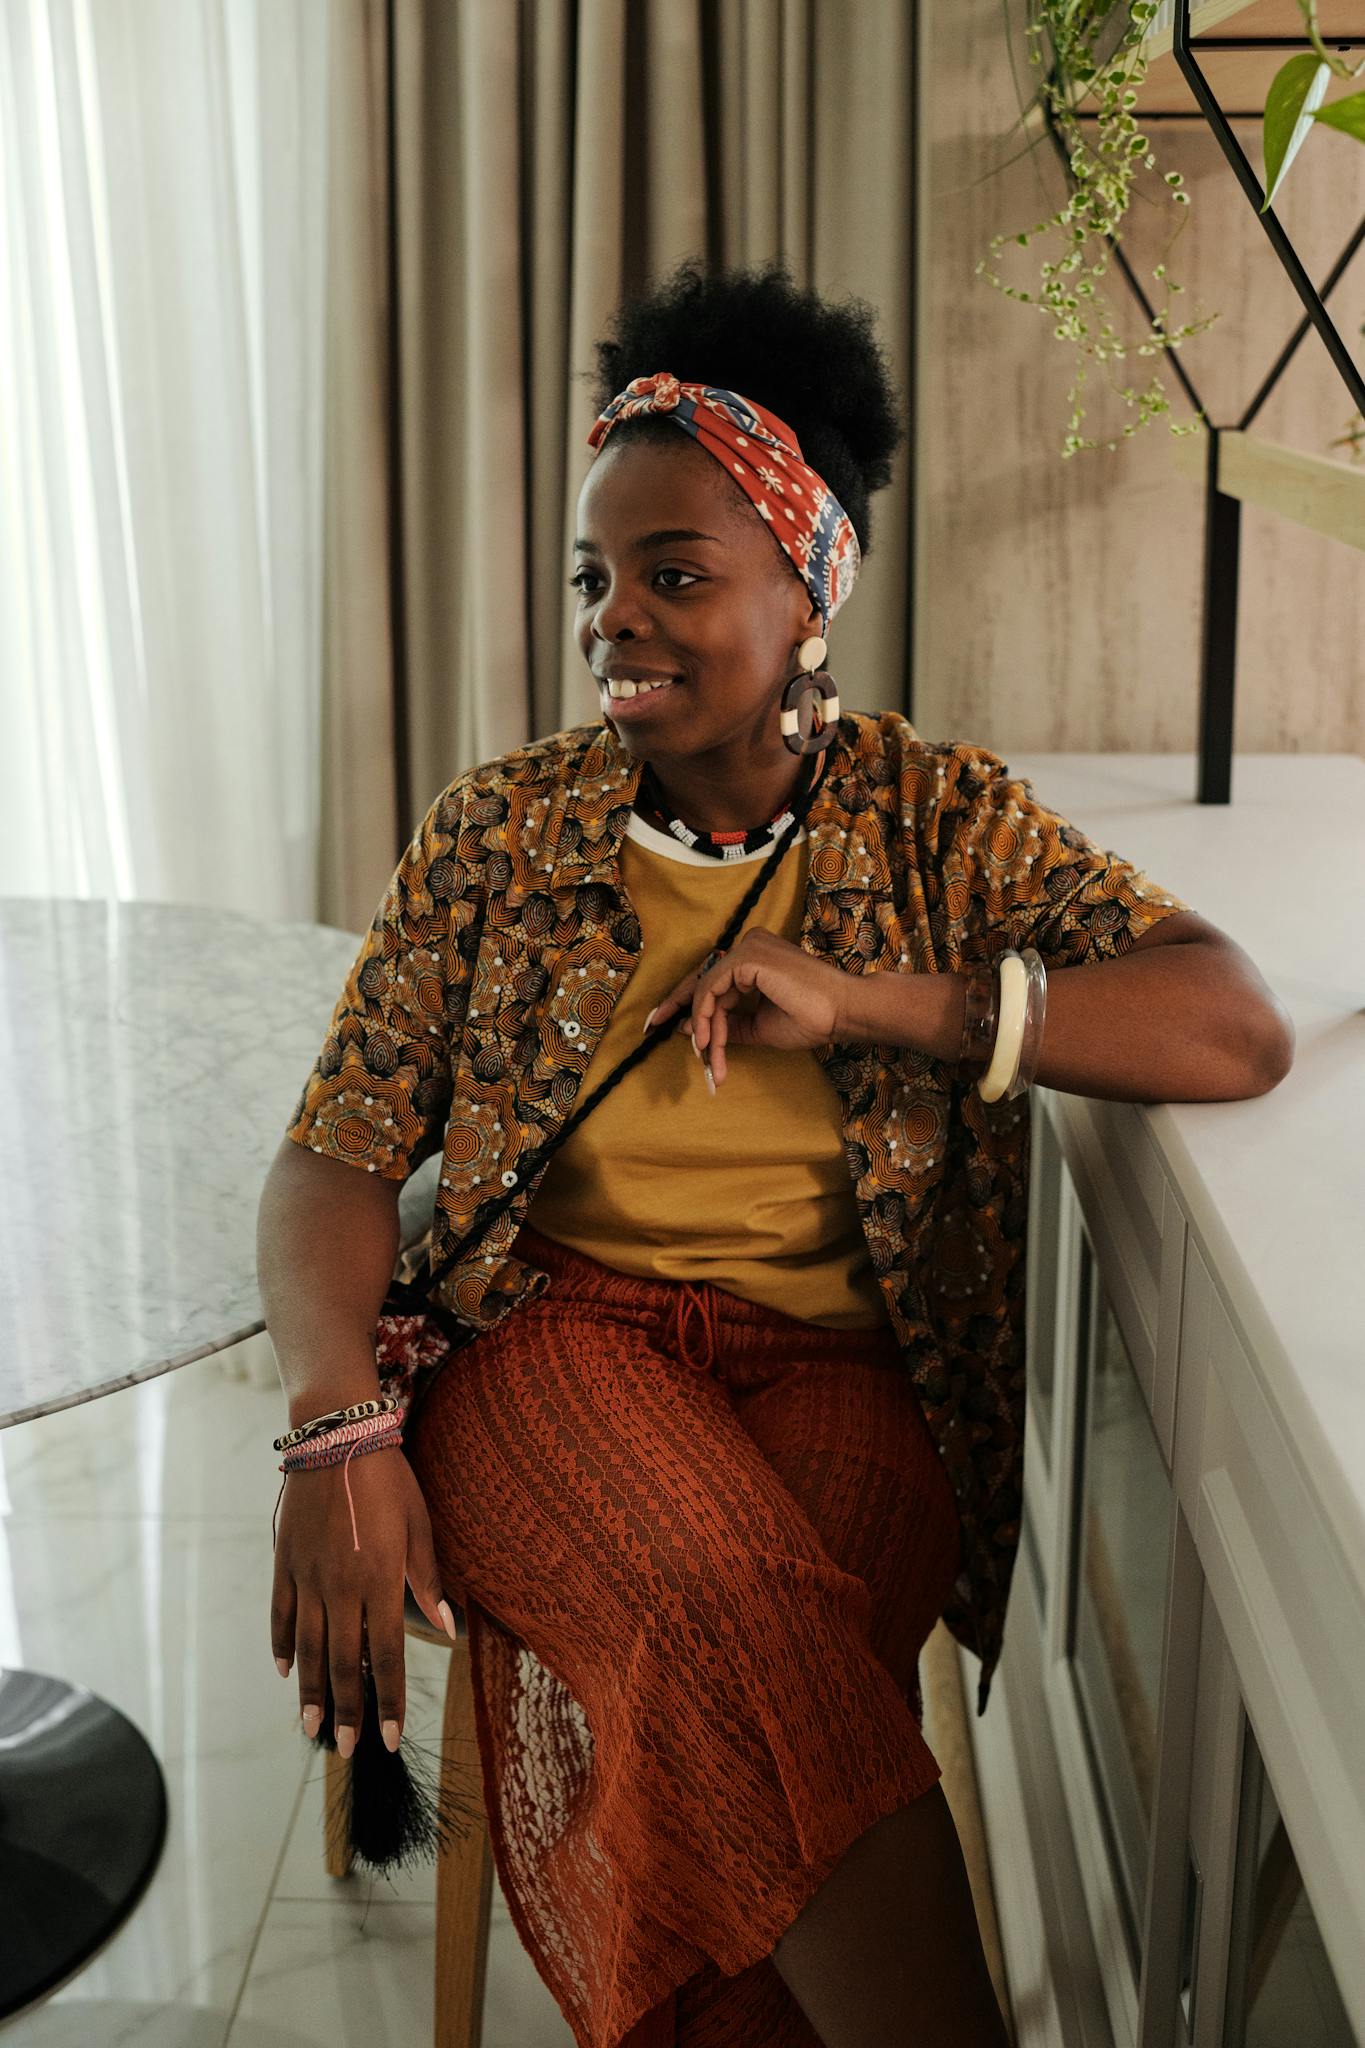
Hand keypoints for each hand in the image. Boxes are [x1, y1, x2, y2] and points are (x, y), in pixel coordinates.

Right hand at [270, 1449, 456, 1757]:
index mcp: (379, 1582)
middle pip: (343, 1665)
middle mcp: (340, 1589)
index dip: (388, 1702)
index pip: (385, 1659)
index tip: (390, 1737)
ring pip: (309, 1650)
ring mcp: (307, 1579)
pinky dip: (283, 1647)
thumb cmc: (388, 1481)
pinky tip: (286, 1672)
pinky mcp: (285, 1565)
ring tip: (312, 1730)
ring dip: (311, 1694)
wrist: (336, 1439)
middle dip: (347, 1712)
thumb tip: (448, 1629)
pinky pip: (281, 1616)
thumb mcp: (419, 1527)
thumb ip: (428, 1582)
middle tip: (346, 1750)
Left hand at [643, 929, 854, 1087]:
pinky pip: (713, 989)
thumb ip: (728, 1024)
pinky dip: (707, 1016)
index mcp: (754, 958)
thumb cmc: (811, 1018)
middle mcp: (749, 945)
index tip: (662, 1020)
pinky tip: (709, 1040)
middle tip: (652, 1026)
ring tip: (708, 1058)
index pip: (711, 978)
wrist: (841, 1014)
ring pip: (708, 991)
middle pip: (703, 981)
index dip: (685, 999)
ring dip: (706, 1029)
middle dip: (679, 1007)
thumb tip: (691, 1028)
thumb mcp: (759, 1026)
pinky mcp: (749, 958)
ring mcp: (748, 948)